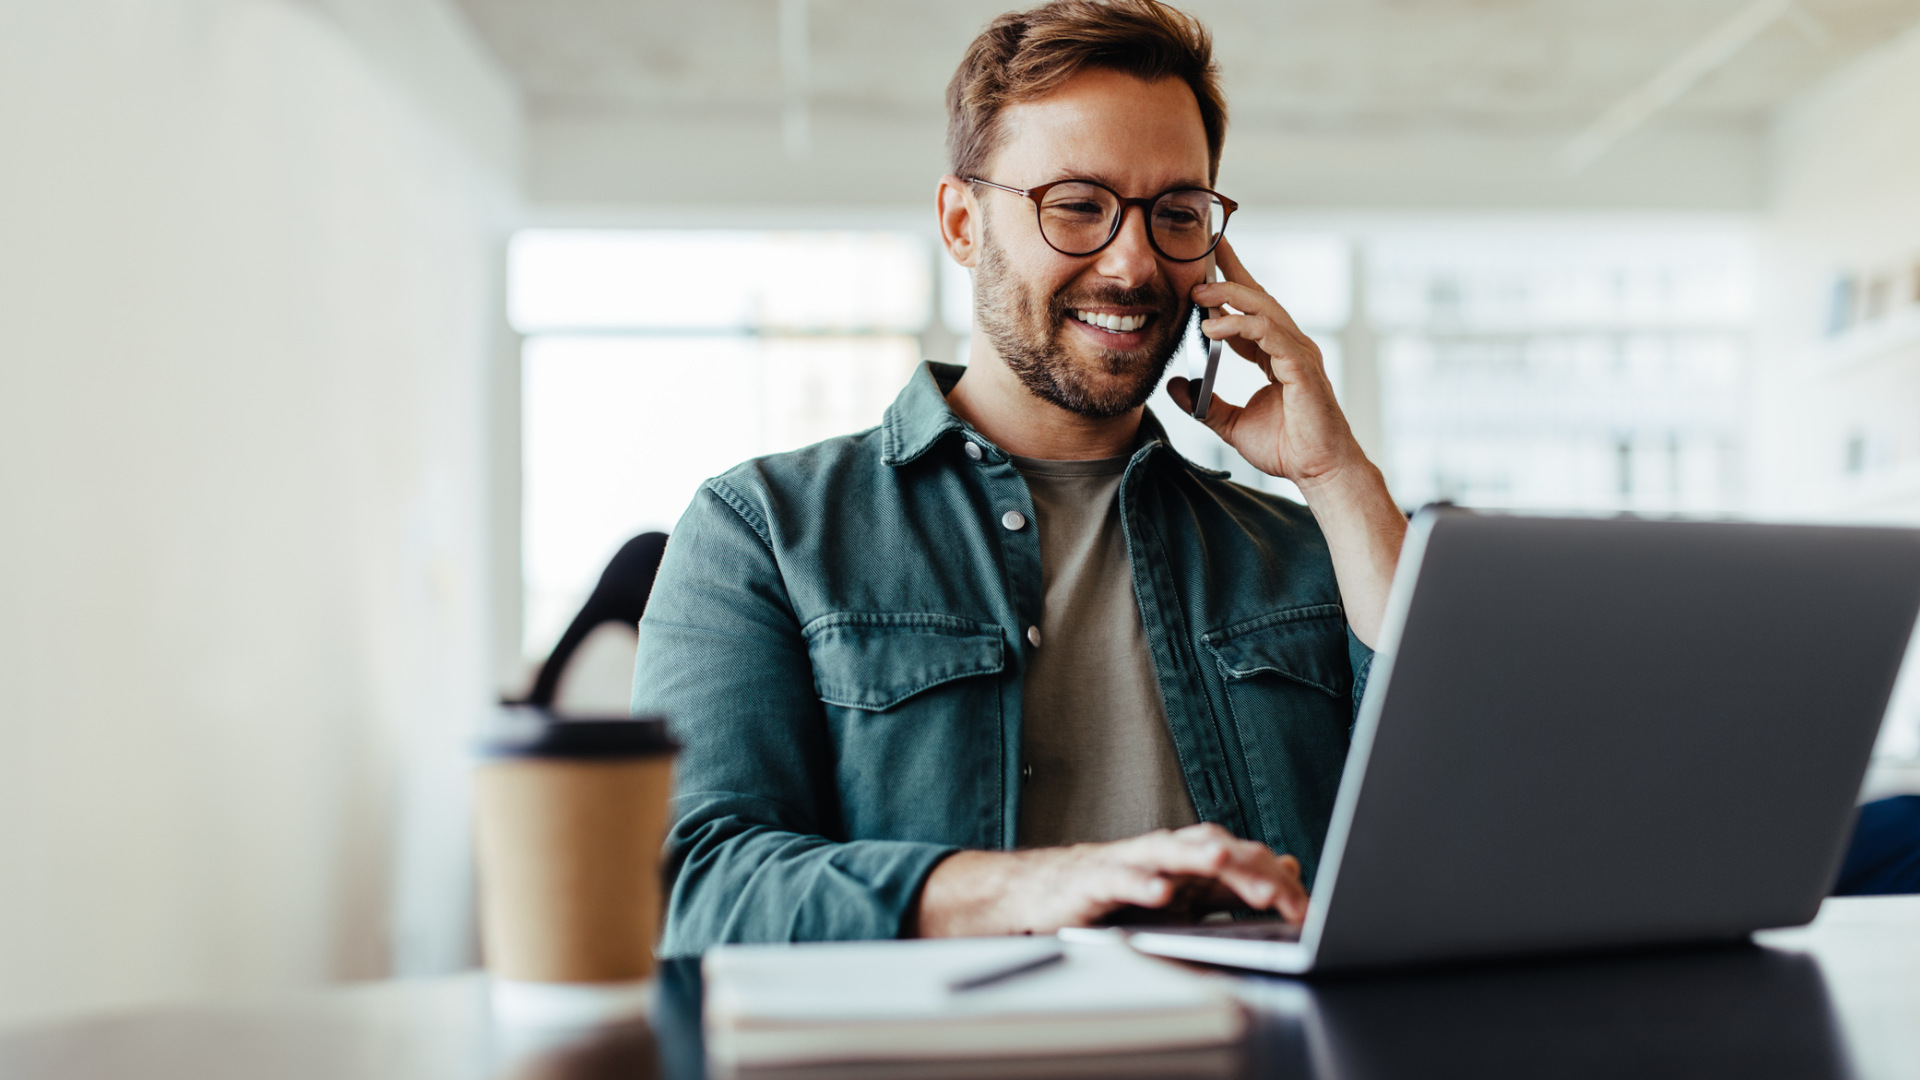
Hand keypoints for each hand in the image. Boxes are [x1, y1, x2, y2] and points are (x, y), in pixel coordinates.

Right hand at [913, 823, 1309, 937]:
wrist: (1044, 894)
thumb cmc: (1116, 894)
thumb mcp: (1184, 895)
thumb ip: (1233, 884)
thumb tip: (1287, 868)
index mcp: (1190, 858)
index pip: (1242, 860)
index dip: (1275, 881)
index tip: (1305, 910)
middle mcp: (1164, 852)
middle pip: (1213, 848)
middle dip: (1247, 870)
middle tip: (1280, 894)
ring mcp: (1129, 862)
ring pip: (1169, 853)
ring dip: (1197, 857)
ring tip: (1222, 863)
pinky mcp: (1095, 880)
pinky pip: (1120, 880)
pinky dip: (1141, 885)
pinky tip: (1160, 895)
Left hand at [1165, 236, 1365, 491]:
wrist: (1318, 471)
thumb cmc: (1287, 447)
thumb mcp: (1231, 423)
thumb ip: (1204, 404)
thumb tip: (1175, 387)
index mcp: (1275, 354)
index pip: (1250, 310)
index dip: (1227, 286)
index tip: (1203, 265)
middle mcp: (1289, 346)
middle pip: (1258, 297)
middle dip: (1230, 272)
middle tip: (1200, 257)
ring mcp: (1298, 353)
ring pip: (1263, 308)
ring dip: (1228, 296)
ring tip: (1197, 294)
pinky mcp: (1301, 366)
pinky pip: (1268, 333)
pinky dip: (1240, 325)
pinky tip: (1212, 327)